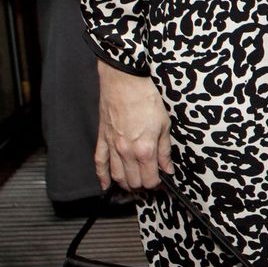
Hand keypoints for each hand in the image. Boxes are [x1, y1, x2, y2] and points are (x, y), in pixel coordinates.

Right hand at [96, 63, 172, 190]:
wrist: (124, 81)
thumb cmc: (145, 98)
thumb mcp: (164, 125)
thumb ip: (164, 150)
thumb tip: (168, 168)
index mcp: (145, 149)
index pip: (150, 180)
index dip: (157, 183)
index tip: (162, 179)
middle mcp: (127, 152)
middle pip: (133, 181)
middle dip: (143, 184)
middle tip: (149, 179)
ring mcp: (112, 147)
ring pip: (117, 176)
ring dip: (126, 183)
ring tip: (134, 182)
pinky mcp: (103, 139)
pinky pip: (99, 163)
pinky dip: (102, 176)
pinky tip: (105, 185)